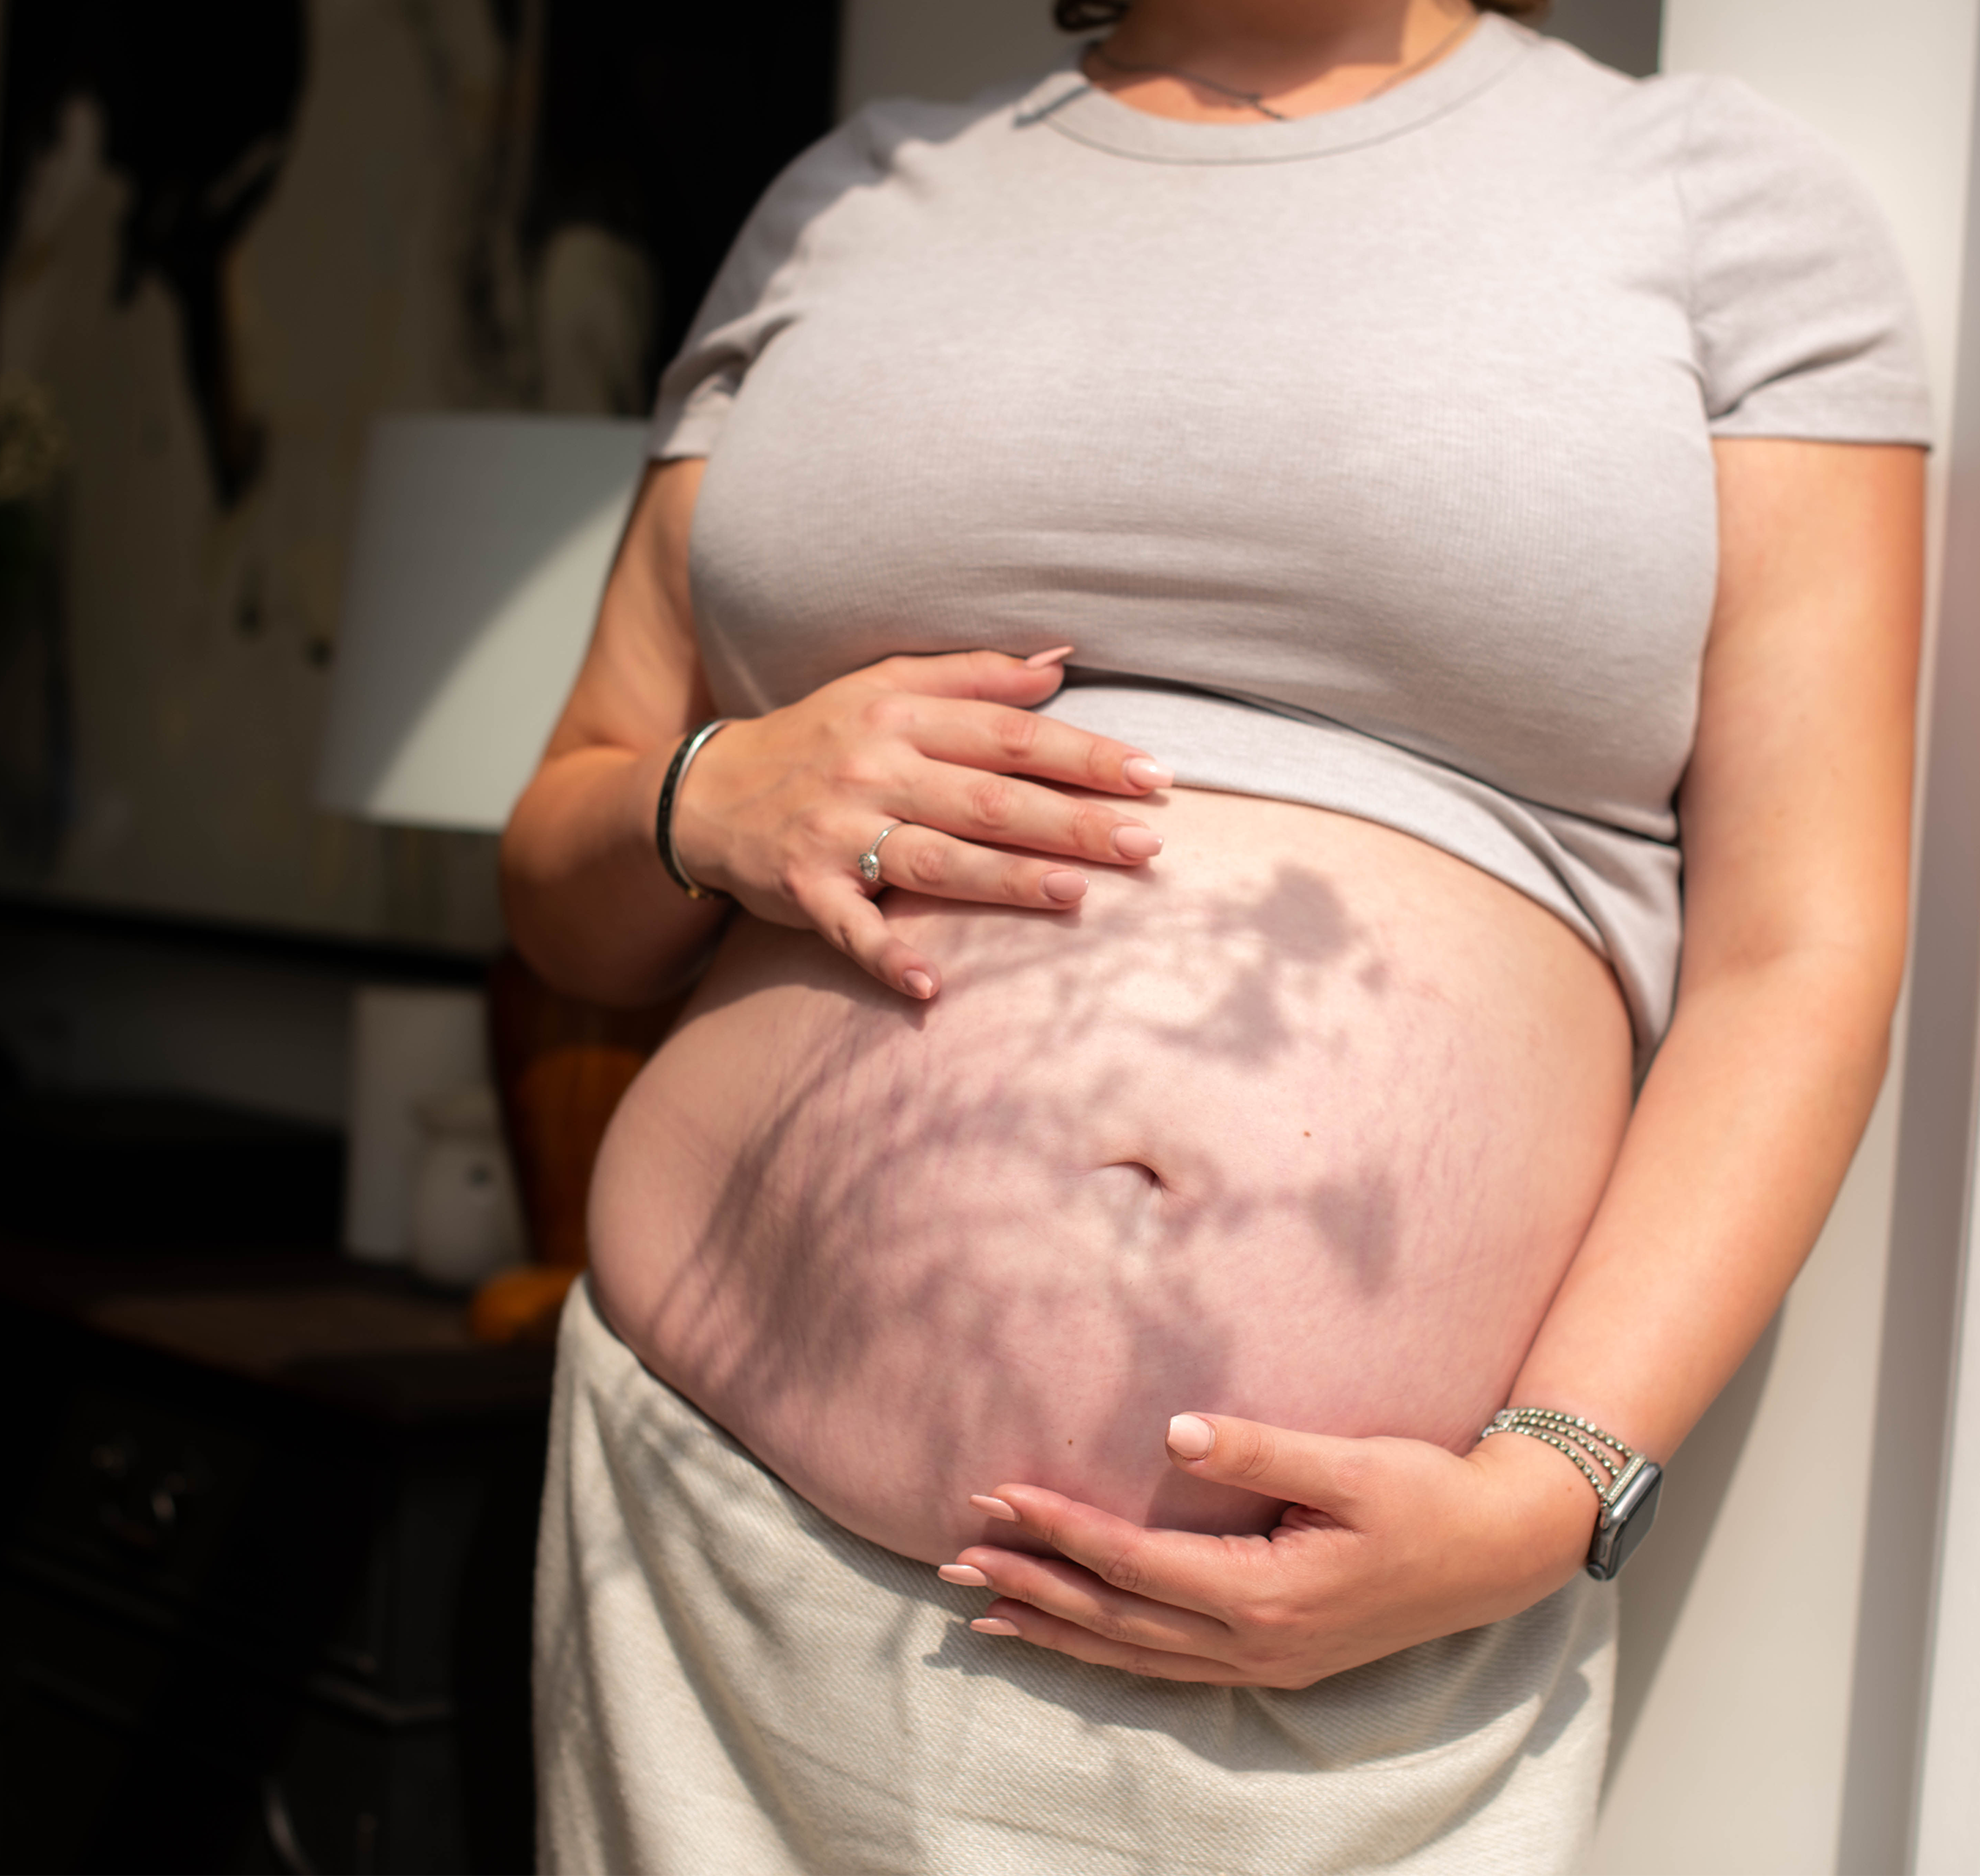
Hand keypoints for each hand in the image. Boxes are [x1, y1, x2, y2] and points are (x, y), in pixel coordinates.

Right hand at [670, 647, 1171, 997]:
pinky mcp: (805, 890)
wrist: (706, 793)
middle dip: (1070, 821)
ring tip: (1074, 894)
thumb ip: (971, 676)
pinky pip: (851, 929)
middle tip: (1145, 844)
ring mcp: (838, 833)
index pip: (1009, 735)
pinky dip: (887, 957)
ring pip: (935, 859)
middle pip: (987, 798)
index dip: (1084, 755)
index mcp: (900, 717)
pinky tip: (931, 985)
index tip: (1153, 775)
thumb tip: (1060, 663)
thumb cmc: (817, 738)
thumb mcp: (883, 687)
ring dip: (1004, 880)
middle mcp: (873, 770)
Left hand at [940, 1412, 1597, 1688]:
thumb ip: (1260, 1449)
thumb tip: (1174, 1431)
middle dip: (1032, 1585)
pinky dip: (1105, 1652)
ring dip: (1056, 1627)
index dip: (1060, 1529)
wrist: (1500, 1553)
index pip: (1133, 1564)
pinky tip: (1071, 1637)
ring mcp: (1262, 1662)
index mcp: (1267, 1595)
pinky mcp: (1272, 1659)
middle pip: (1115, 1619)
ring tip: (982, 1609)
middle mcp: (1254, 1643)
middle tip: (954, 1556)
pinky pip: (1164, 1664)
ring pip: (1132, 1655)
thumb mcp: (1351, 1464)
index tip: (998, 1494)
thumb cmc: (1428, 1498)